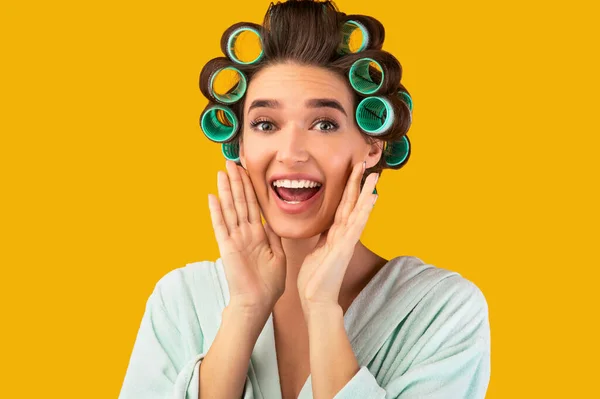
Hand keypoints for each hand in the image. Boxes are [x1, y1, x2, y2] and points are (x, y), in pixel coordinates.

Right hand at [208, 160, 286, 313]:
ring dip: (226, 190)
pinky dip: (216, 211)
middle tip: (231, 161)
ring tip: (221, 171)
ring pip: (230, 208)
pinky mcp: (227, 247)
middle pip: (240, 201)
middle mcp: (245, 233)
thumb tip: (274, 221)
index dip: (250, 187)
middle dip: (236, 181)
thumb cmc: (269, 284)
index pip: (253, 204)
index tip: (246, 171)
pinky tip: (212, 196)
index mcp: (258, 234)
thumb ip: (275, 237)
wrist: (258, 303)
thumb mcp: (279, 256)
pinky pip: (221, 226)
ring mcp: (235, 239)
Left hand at [297, 161, 378, 313]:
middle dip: (358, 184)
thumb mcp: (316, 251)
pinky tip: (371, 200)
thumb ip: (323, 238)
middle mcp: (343, 235)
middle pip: (352, 204)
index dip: (347, 188)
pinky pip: (355, 226)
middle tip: (365, 164)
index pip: (342, 206)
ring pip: (357, 212)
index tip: (352, 171)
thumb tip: (323, 227)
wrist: (315, 300)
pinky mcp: (344, 249)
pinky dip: (364, 212)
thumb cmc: (314, 279)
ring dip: (365, 193)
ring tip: (374, 176)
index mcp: (334, 234)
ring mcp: (345, 241)